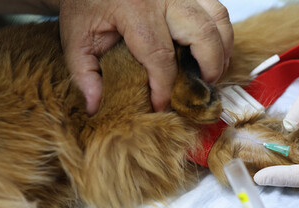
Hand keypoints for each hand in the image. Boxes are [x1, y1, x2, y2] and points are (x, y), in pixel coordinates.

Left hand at [55, 0, 232, 113]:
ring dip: (222, 49)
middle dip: (208, 67)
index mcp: (134, 9)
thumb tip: (95, 106)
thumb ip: (84, 74)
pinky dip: (220, 32)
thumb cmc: (86, 6)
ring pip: (218, 17)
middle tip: (201, 88)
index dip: (164, 86)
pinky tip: (211, 51)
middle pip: (202, 34)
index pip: (160, 55)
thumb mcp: (77, 40)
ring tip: (211, 72)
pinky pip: (216, 8)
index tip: (162, 104)